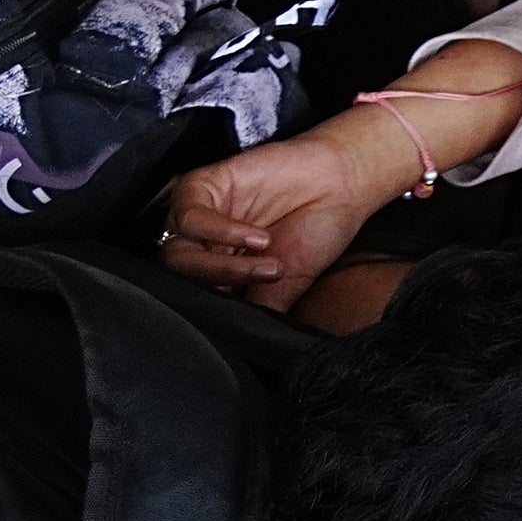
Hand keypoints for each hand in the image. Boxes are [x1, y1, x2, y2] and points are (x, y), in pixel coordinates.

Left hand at [161, 117, 413, 310]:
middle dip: (222, 282)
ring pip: (178, 253)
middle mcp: (204, 245)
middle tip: (266, 277)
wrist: (343, 183)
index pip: (197, 297)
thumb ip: (260, 308)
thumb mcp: (291, 283)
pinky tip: (257, 236)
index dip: (219, 308)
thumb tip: (240, 337)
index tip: (255, 310)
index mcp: (220, 271)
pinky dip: (220, 231)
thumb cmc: (319, 229)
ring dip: (220, 264)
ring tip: (268, 258)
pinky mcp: (202, 187)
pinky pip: (188, 216)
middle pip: (181, 276)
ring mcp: (200, 217)